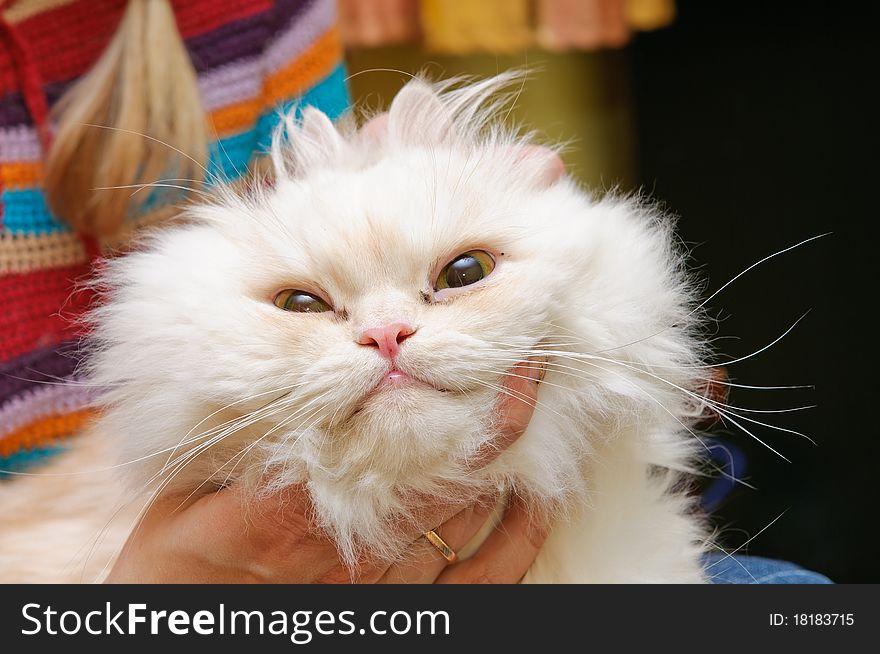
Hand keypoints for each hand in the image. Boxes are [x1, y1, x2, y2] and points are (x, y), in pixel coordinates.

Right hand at [105, 360, 546, 582]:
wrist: (194, 636)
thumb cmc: (186, 560)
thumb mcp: (187, 491)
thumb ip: (242, 439)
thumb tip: (310, 373)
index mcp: (288, 513)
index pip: (375, 442)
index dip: (432, 389)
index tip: (463, 338)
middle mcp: (350, 554)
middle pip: (441, 472)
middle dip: (489, 408)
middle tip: (525, 350)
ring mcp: (386, 589)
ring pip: (467, 513)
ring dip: (506, 452)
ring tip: (532, 390)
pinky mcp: (405, 614)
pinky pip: (482, 578)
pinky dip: (520, 535)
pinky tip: (537, 493)